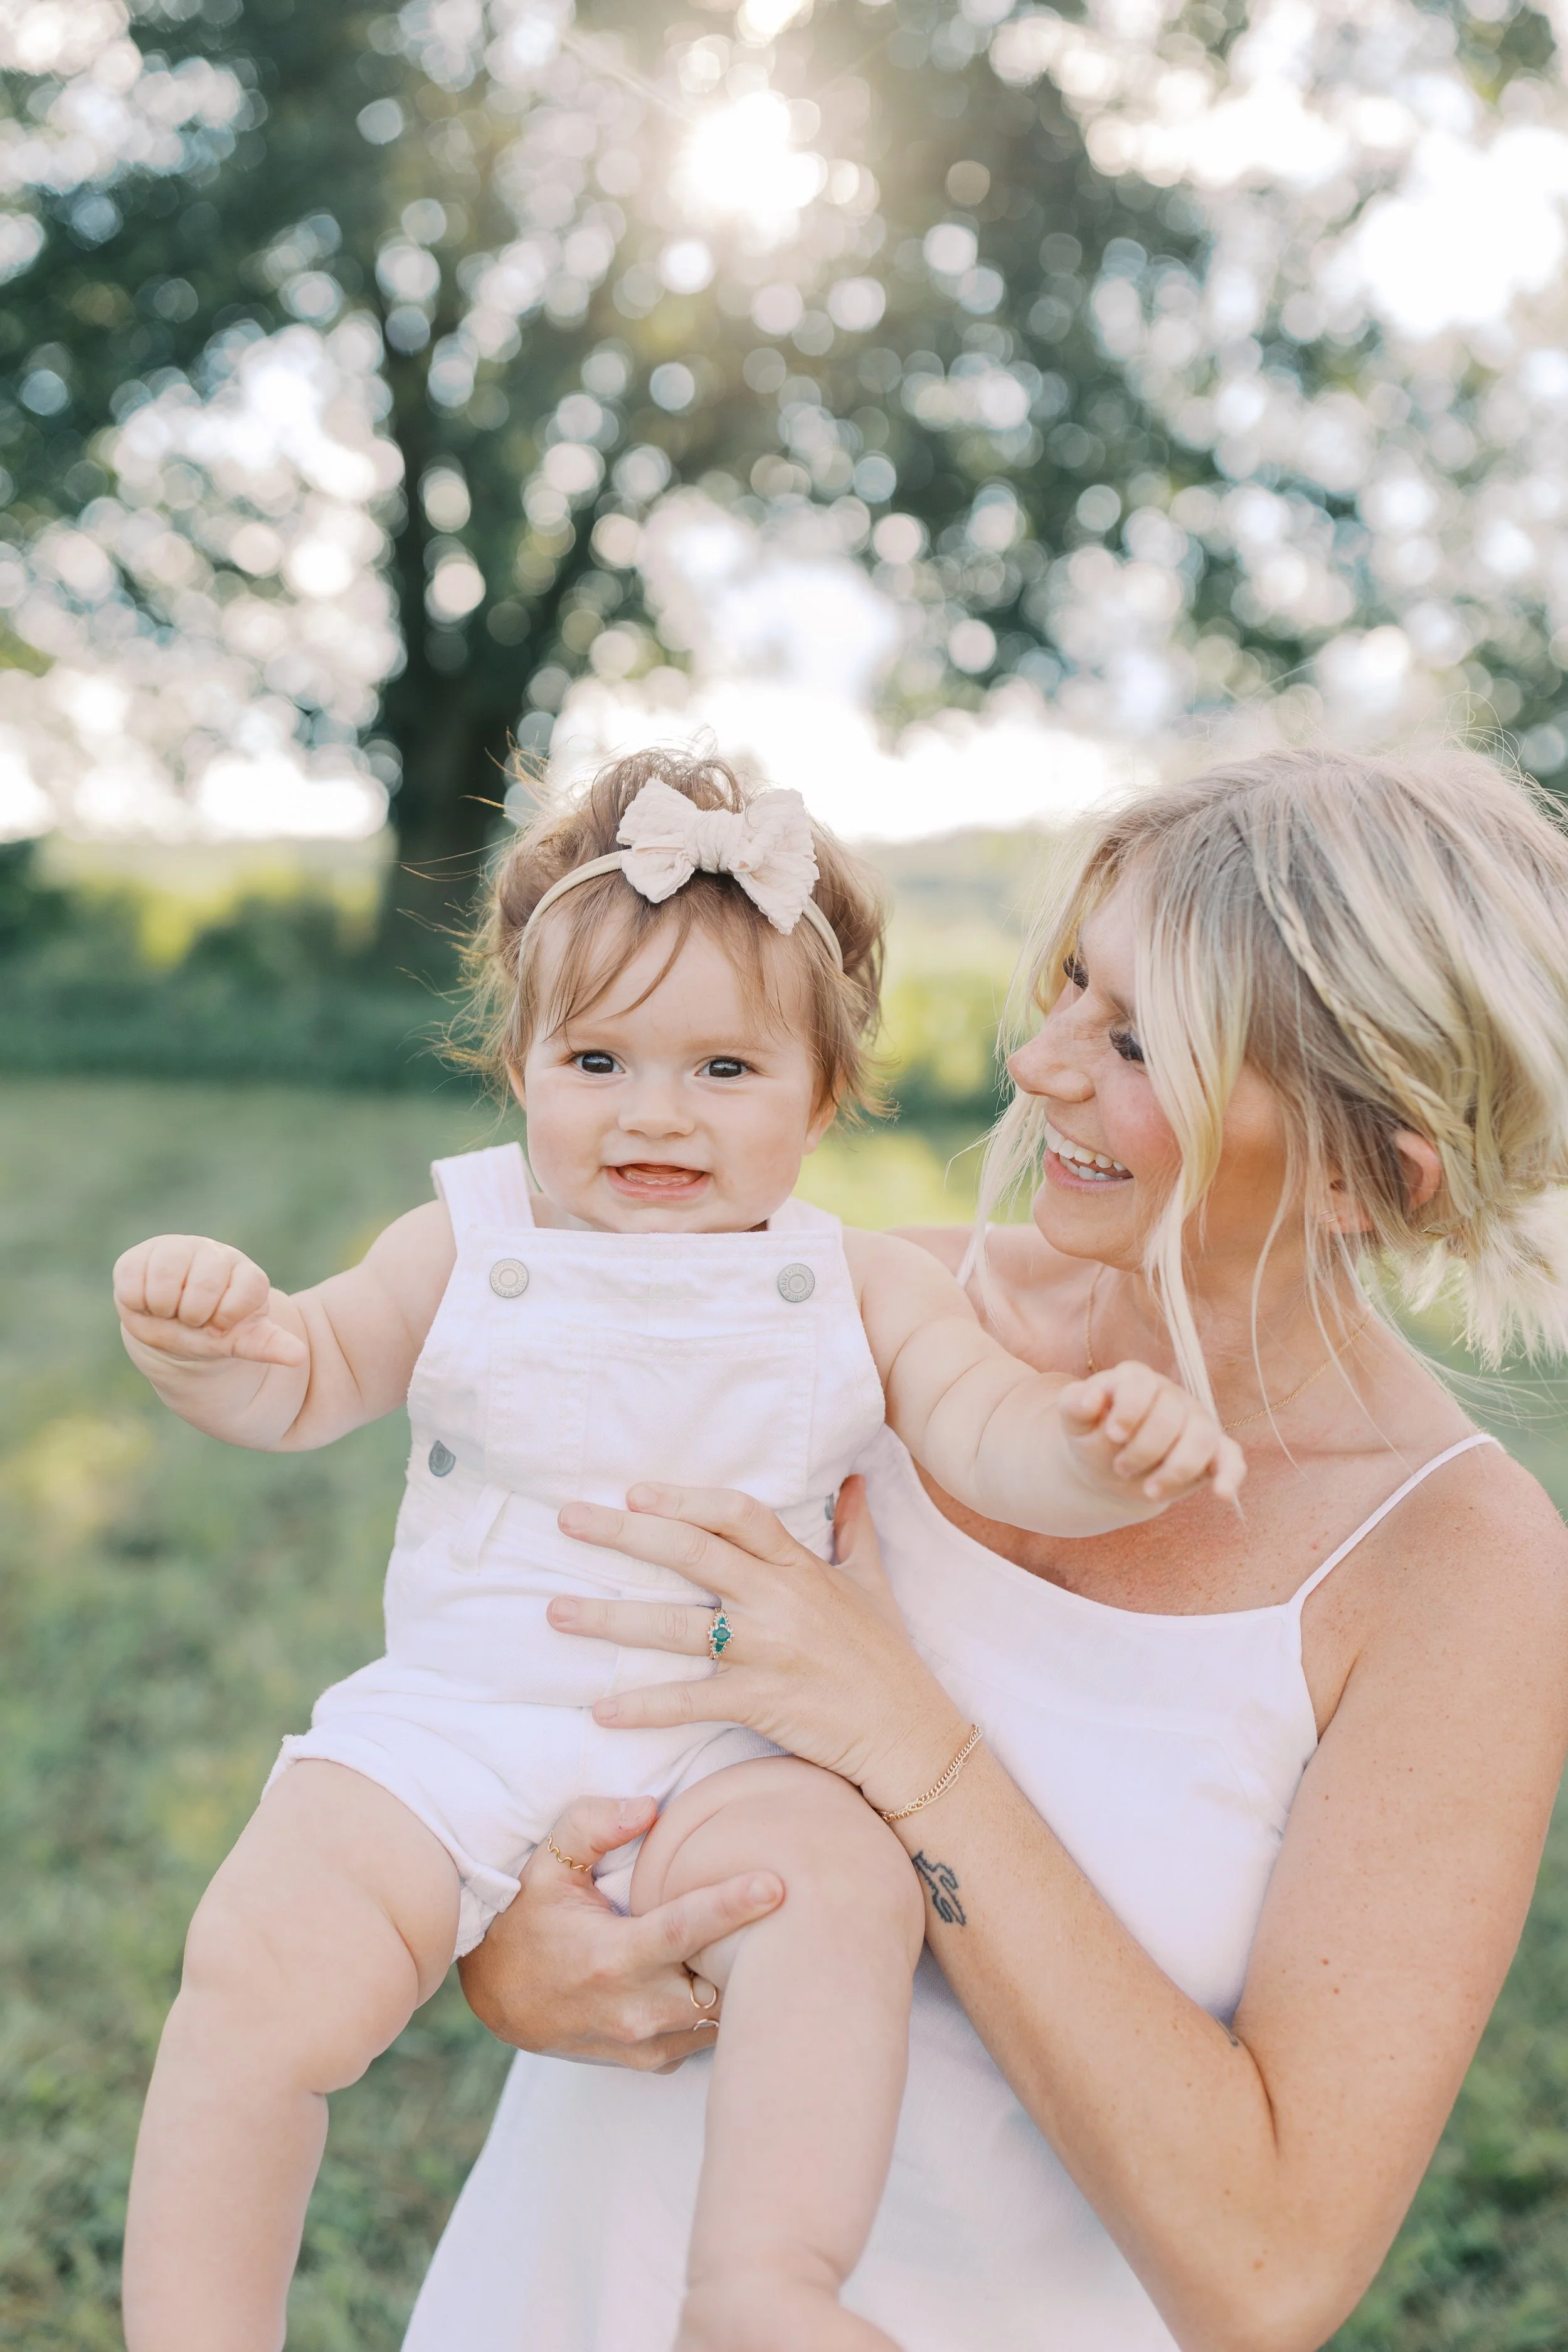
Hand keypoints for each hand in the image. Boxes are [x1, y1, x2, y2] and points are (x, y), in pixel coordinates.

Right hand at [113, 1234, 305, 1369]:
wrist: (172, 1331)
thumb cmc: (211, 1333)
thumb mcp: (239, 1342)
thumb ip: (266, 1345)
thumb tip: (298, 1355)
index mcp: (244, 1272)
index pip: (247, 1288)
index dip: (227, 1318)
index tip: (220, 1326)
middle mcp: (213, 1254)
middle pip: (205, 1284)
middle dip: (195, 1315)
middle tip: (192, 1319)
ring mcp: (175, 1250)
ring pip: (166, 1278)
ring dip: (166, 1308)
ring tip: (170, 1311)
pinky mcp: (139, 1257)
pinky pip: (133, 1281)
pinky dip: (138, 1302)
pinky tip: (147, 1303)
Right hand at [458, 1794, 783, 2071]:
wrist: (498, 1998)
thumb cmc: (528, 1920)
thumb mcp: (547, 1865)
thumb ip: (593, 1826)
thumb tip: (648, 1807)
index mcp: (610, 1957)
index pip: (683, 1930)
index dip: (732, 1906)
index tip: (778, 1885)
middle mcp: (633, 2008)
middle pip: (721, 1982)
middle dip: (755, 1951)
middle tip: (791, 1912)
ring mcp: (645, 2042)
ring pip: (722, 2015)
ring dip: (740, 1980)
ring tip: (763, 1939)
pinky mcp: (651, 2060)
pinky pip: (706, 2035)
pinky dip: (718, 2004)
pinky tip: (718, 1971)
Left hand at [545, 1477, 968, 1818]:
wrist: (910, 1734)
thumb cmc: (887, 1657)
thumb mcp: (873, 1583)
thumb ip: (855, 1529)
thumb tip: (853, 1480)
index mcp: (800, 1568)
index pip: (738, 1515)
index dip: (686, 1500)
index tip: (635, 1492)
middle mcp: (779, 1601)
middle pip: (694, 1555)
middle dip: (626, 1536)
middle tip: (568, 1521)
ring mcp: (769, 1652)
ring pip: (679, 1627)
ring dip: (612, 1620)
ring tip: (556, 1612)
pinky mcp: (762, 1702)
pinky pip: (692, 1702)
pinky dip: (646, 1706)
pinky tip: (601, 1708)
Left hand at [1057, 1362, 1245, 1506]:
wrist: (1110, 1465)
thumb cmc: (1093, 1436)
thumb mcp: (1074, 1422)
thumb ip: (1074, 1405)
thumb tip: (1091, 1398)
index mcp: (1135, 1379)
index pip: (1141, 1382)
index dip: (1130, 1409)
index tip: (1113, 1434)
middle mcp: (1171, 1395)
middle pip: (1172, 1414)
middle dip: (1145, 1449)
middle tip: (1120, 1468)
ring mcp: (1195, 1421)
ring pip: (1203, 1436)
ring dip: (1177, 1468)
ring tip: (1149, 1491)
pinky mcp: (1212, 1451)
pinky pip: (1231, 1458)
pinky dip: (1230, 1475)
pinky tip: (1222, 1494)